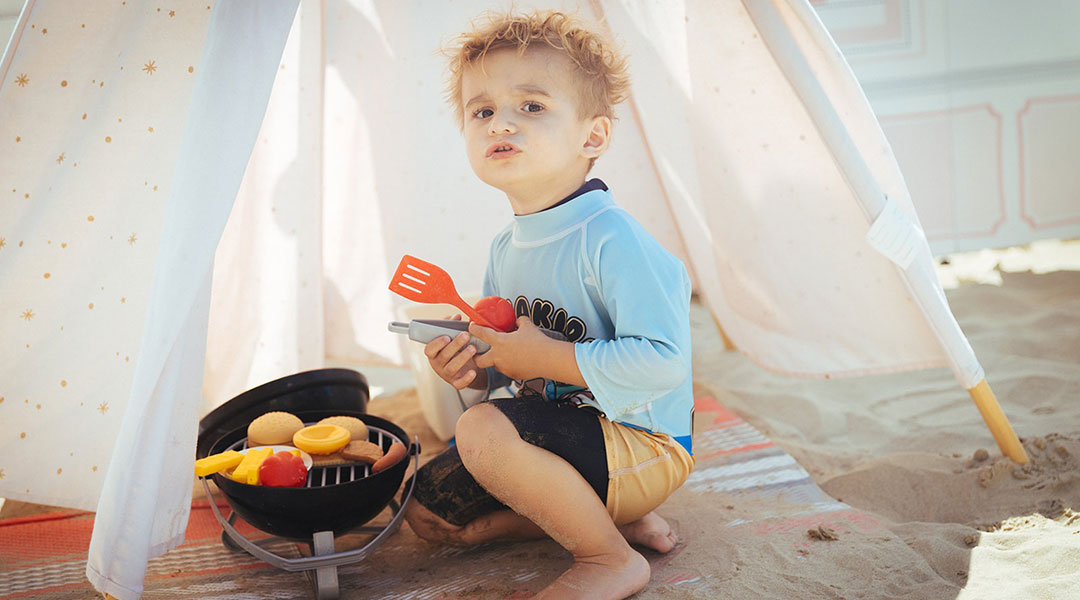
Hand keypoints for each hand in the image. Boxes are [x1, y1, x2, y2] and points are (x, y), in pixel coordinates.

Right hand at [424, 314, 484, 389]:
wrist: (465, 367)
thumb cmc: (455, 349)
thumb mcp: (452, 337)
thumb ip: (452, 326)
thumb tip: (457, 317)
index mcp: (433, 352)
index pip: (429, 349)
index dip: (437, 343)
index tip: (446, 337)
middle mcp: (437, 364)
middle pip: (444, 356)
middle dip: (455, 345)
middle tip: (466, 336)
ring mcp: (446, 374)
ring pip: (452, 368)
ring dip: (462, 357)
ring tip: (473, 348)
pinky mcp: (456, 382)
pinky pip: (459, 383)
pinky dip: (466, 379)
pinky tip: (473, 372)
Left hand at [469, 316, 585, 385]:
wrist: (549, 359)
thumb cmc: (538, 341)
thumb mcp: (528, 326)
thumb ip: (519, 321)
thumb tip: (517, 321)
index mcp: (499, 342)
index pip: (480, 334)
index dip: (474, 329)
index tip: (471, 327)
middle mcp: (498, 356)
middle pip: (479, 360)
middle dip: (475, 357)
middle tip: (477, 353)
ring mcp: (505, 368)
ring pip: (494, 366)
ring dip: (496, 361)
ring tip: (505, 355)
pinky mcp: (512, 375)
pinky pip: (507, 370)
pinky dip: (509, 366)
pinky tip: (518, 361)